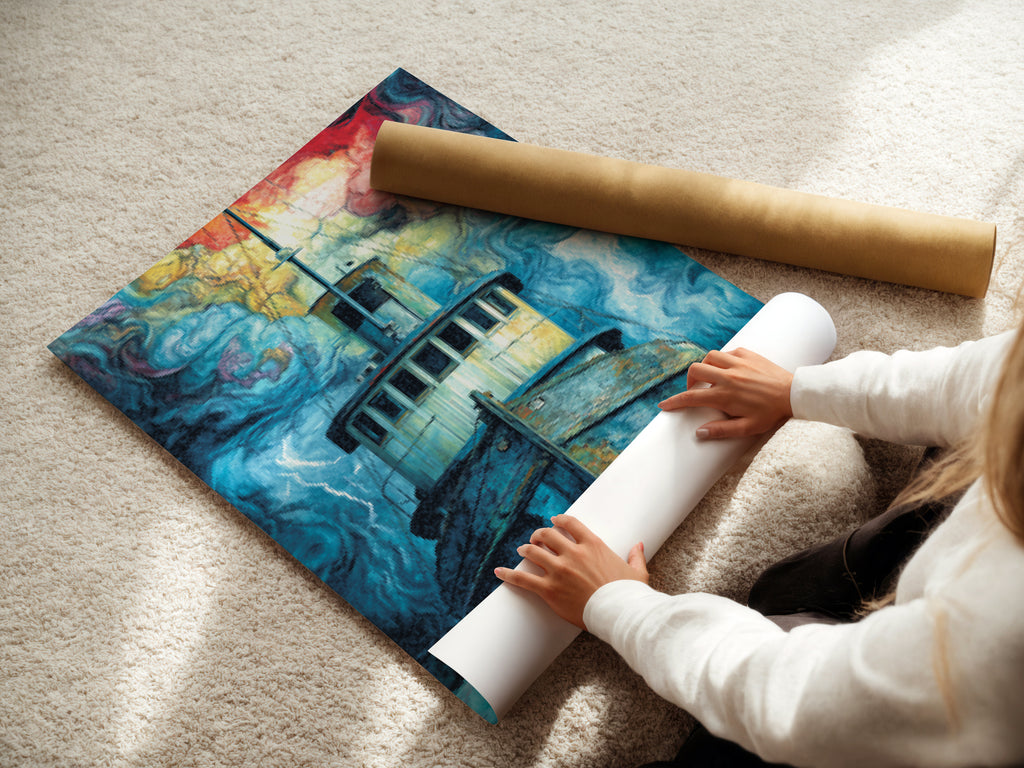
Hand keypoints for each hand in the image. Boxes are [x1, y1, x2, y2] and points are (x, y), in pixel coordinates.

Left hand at [494, 514, 647, 629]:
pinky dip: (509, 574)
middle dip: (539, 535)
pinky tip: (498, 572)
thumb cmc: (629, 594)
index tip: (553, 521)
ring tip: (521, 550)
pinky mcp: (549, 590)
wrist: (620, 613)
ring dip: (526, 549)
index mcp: (593, 545)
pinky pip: (523, 579)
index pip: (570, 524)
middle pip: (547, 535)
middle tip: (535, 539)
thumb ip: (635, 556)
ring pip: (533, 552)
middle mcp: (573, 554)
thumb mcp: (636, 572)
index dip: (559, 520)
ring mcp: (559, 571)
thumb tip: (639, 545)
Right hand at [658, 347, 792, 439]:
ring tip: (710, 378)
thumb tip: (699, 432)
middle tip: (695, 391)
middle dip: (689, 381)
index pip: (691, 398)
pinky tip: (728, 369)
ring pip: (709, 357)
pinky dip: (722, 360)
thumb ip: (722, 430)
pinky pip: (727, 352)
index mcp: (725, 395)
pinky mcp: (748, 354)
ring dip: (705, 367)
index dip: (674, 402)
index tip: (664, 405)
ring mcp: (738, 363)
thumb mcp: (747, 428)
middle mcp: (728, 376)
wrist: (794, 394)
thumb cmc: (771, 413)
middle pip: (695, 370)